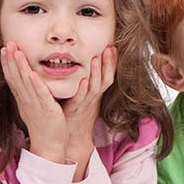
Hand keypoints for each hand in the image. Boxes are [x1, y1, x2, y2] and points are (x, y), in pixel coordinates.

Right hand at [0, 42, 66, 162]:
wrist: (49, 145)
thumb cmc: (44, 126)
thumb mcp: (34, 106)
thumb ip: (31, 93)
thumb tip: (28, 80)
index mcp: (23, 99)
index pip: (12, 77)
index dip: (7, 63)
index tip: (4, 48)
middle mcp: (26, 100)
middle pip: (15, 77)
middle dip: (11, 59)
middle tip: (7, 43)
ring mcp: (35, 104)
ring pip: (25, 82)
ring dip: (20, 66)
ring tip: (16, 51)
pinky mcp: (46, 109)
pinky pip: (40, 94)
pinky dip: (35, 83)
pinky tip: (32, 73)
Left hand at [63, 46, 116, 180]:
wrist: (70, 136)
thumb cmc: (75, 114)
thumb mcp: (85, 96)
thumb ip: (87, 81)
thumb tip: (88, 64)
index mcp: (96, 93)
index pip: (107, 74)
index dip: (111, 61)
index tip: (112, 46)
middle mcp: (93, 97)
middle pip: (105, 79)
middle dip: (108, 63)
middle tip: (109, 48)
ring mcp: (85, 104)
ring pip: (95, 87)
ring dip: (97, 73)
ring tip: (96, 59)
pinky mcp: (75, 110)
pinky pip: (81, 99)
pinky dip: (83, 90)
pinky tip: (84, 81)